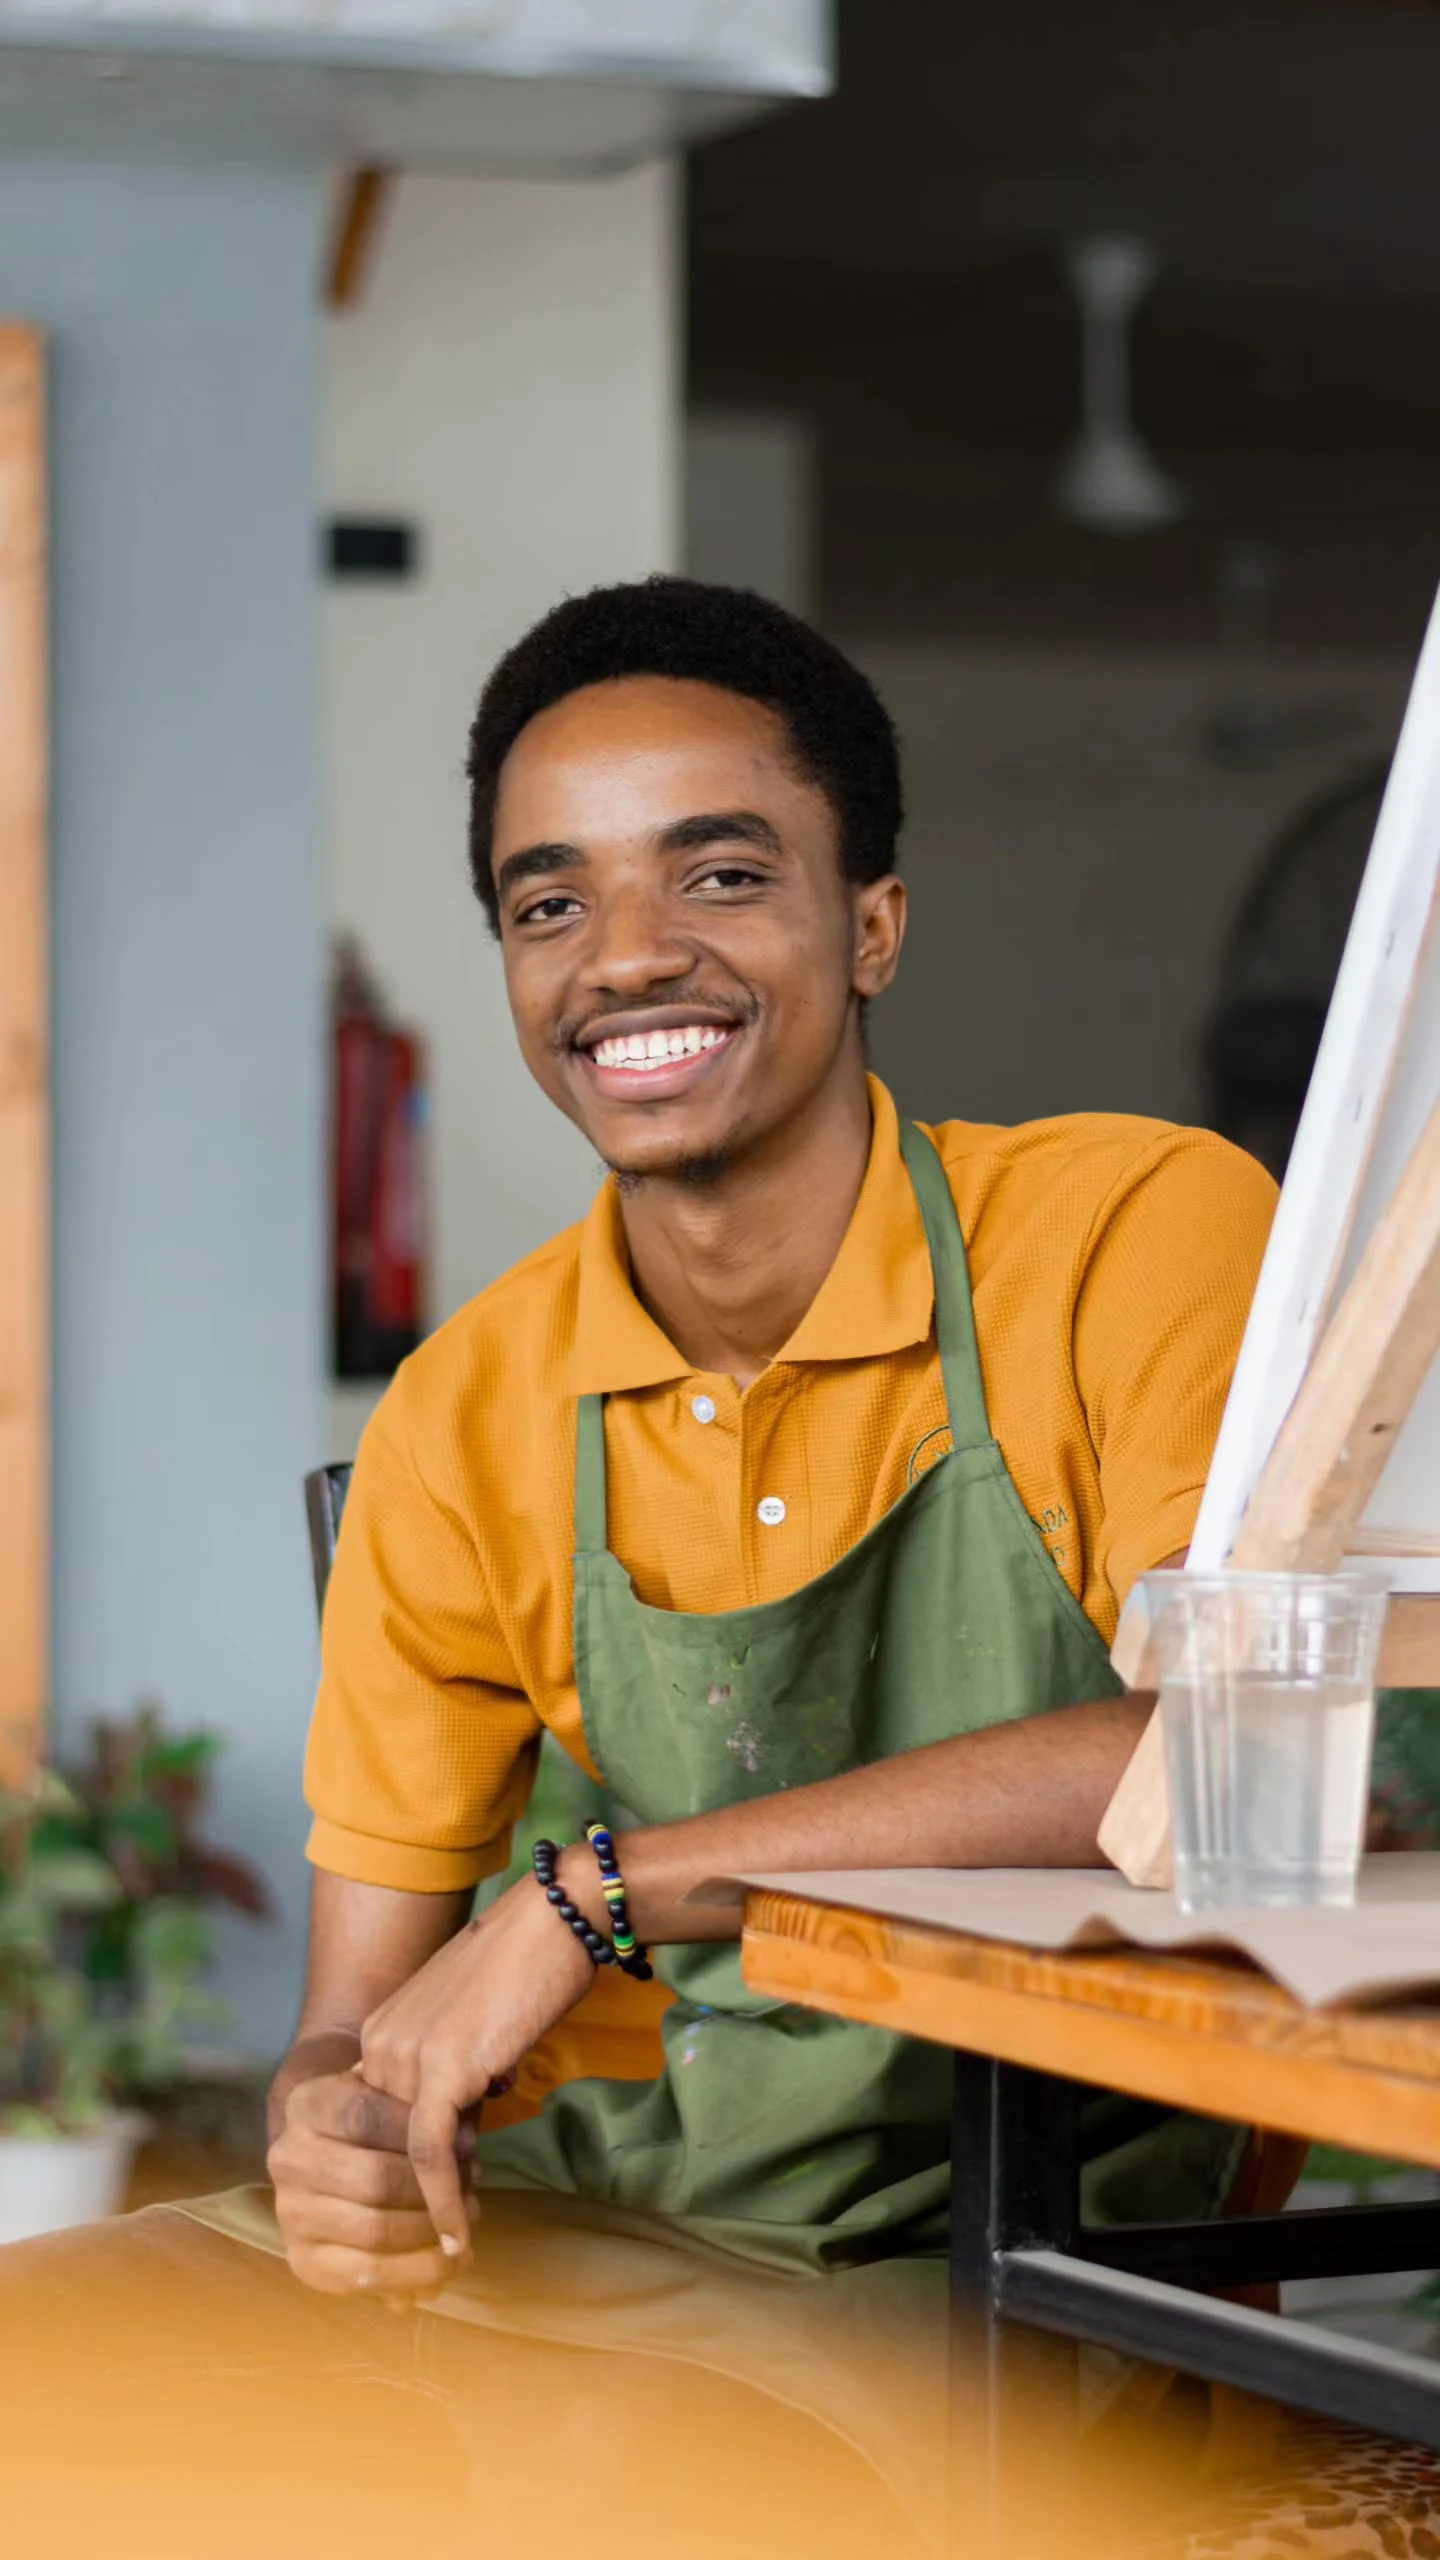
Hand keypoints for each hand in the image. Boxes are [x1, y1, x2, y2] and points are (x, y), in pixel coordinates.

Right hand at [268, 2062, 479, 2301]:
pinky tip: (445, 2265)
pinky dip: (414, 2273)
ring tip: (465, 2226)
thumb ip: (417, 2109)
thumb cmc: (372, 2119)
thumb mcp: (388, 2093)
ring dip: (431, 2233)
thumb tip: (466, 2143)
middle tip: (473, 2191)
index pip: (367, 2116)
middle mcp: (289, 2159)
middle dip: (435, 2191)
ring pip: (374, 2230)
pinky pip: (366, 2273)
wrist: (323, 2158)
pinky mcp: (303, 2260)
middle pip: (375, 2179)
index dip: (423, 2133)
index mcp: (308, 2106)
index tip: (470, 2144)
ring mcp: (291, 2213)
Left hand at [358, 1865, 595, 2260]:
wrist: (552, 1919)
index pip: (383, 2118)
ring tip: (460, 2242)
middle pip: (392, 2141)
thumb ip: (455, 2072)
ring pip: (408, 2155)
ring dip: (435, 2203)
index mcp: (384, 2028)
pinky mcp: (441, 2070)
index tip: (425, 2212)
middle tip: (442, 2239)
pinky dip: (444, 2201)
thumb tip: (462, 2133)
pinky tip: (460, 2237)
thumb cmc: (526, 1965)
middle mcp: (381, 2042)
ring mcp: (406, 2055)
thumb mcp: (473, 2025)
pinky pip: (432, 2154)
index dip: (404, 2168)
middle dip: (414, 2195)